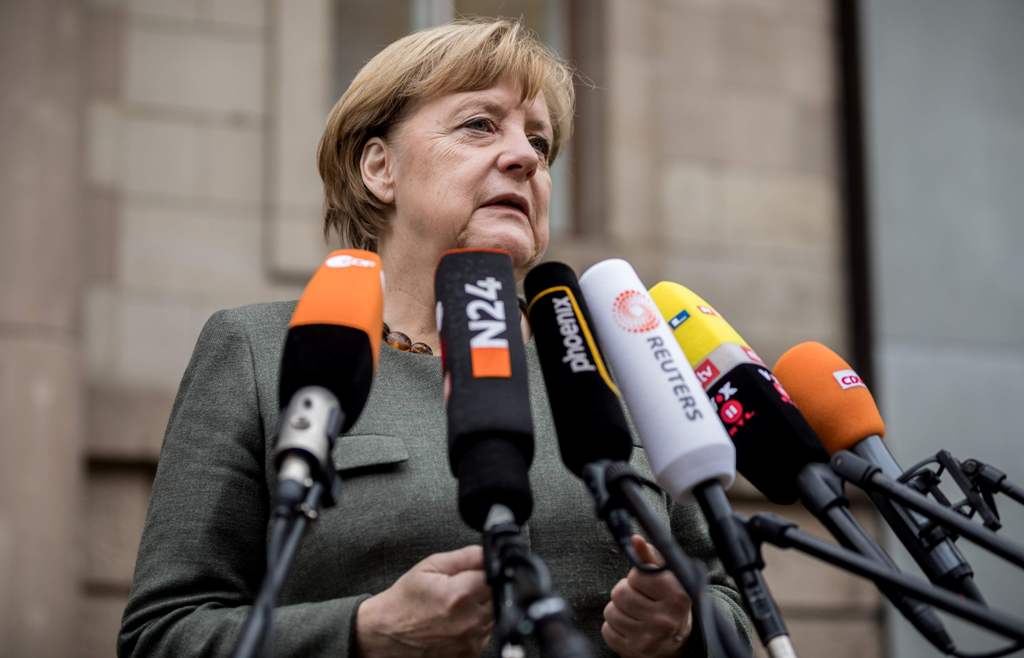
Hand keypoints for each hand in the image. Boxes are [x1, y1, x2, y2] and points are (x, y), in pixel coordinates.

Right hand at [355, 545, 493, 657]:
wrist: (388, 632)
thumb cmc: (405, 600)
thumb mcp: (430, 566)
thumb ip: (465, 556)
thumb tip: (488, 551)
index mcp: (459, 594)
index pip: (494, 574)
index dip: (483, 570)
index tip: (471, 572)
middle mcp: (469, 620)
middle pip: (496, 595)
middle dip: (482, 588)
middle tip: (460, 588)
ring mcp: (470, 640)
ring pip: (493, 614)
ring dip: (480, 607)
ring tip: (456, 605)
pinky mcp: (469, 653)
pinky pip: (486, 633)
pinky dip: (476, 625)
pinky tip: (456, 620)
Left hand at [601, 535, 692, 657]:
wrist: (676, 643)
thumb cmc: (669, 603)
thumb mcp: (668, 579)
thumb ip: (651, 557)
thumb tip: (635, 539)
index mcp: (677, 596)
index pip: (638, 575)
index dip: (638, 578)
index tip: (646, 585)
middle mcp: (665, 619)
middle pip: (620, 593)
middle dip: (625, 593)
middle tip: (639, 599)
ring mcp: (649, 638)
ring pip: (610, 612)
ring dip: (618, 610)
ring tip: (634, 613)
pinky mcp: (634, 652)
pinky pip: (607, 631)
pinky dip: (614, 627)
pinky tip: (629, 627)